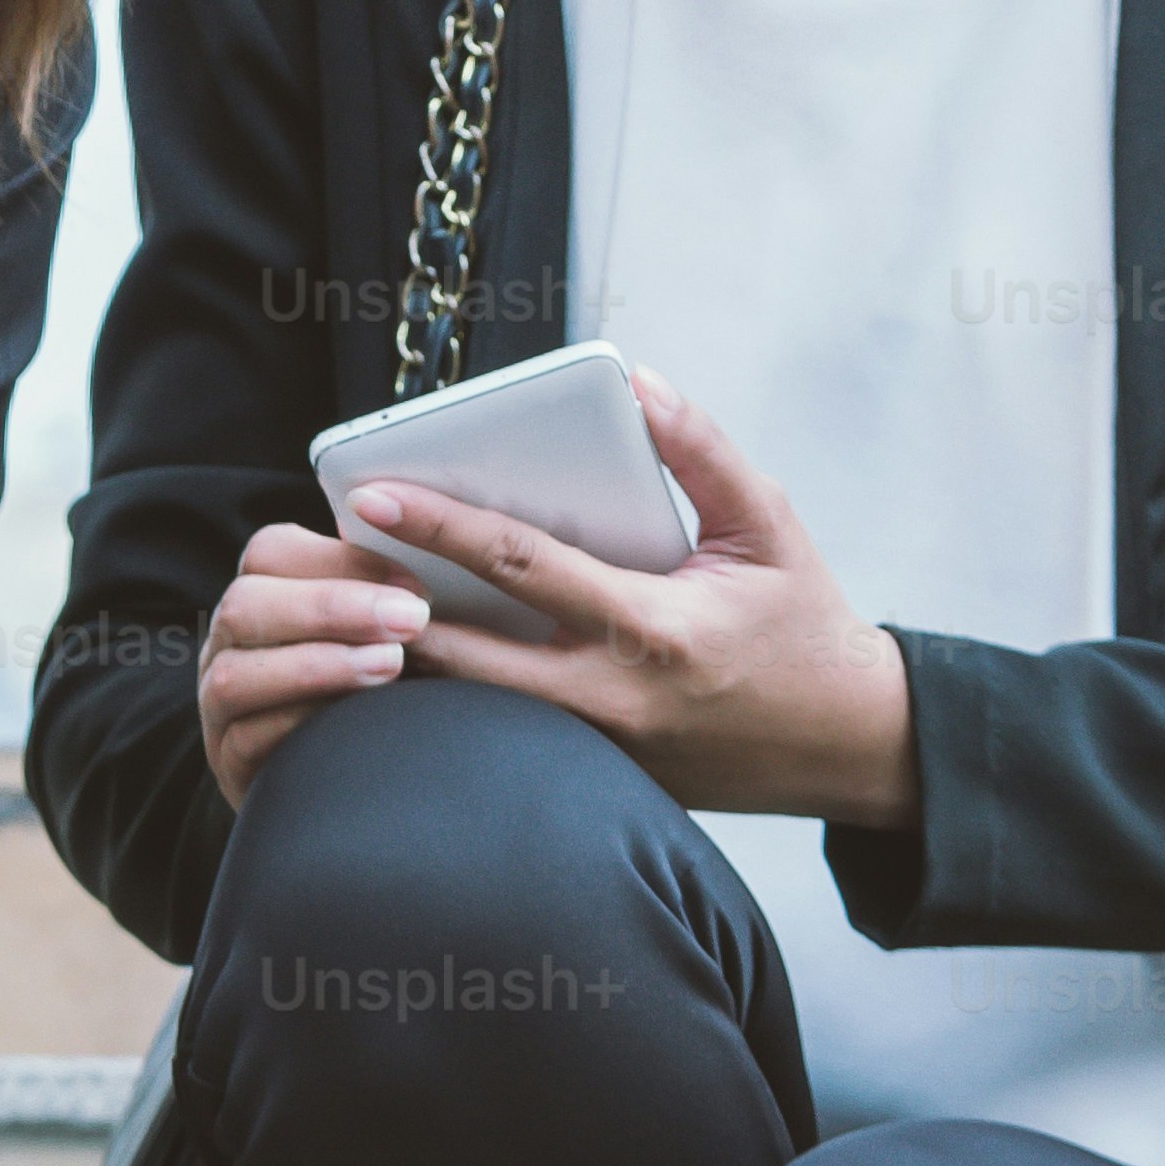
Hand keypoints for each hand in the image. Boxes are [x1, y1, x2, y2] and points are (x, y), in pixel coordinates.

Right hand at [197, 523, 431, 816]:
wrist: (365, 782)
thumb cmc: (381, 689)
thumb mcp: (382, 632)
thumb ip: (383, 591)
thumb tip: (413, 545)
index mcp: (262, 597)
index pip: (271, 553)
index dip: (341, 560)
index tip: (414, 582)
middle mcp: (229, 647)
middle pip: (244, 606)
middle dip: (330, 609)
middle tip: (410, 619)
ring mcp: (220, 708)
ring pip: (236, 676)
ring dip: (317, 667)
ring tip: (392, 666)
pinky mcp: (229, 766)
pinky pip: (246, 741)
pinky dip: (300, 725)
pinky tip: (357, 722)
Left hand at [363, 368, 917, 824]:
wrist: (847, 747)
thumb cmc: (804, 625)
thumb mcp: (770, 526)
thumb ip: (702, 452)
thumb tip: (637, 384)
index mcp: (655, 627)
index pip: (524, 566)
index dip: (441, 527)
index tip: (371, 491)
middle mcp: (612, 697)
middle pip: (463, 654)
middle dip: (381, 605)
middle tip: (317, 559)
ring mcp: (596, 752)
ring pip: (469, 711)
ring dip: (400, 660)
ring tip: (336, 605)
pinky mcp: (591, 781)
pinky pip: (498, 740)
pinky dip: (445, 704)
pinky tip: (394, 661)